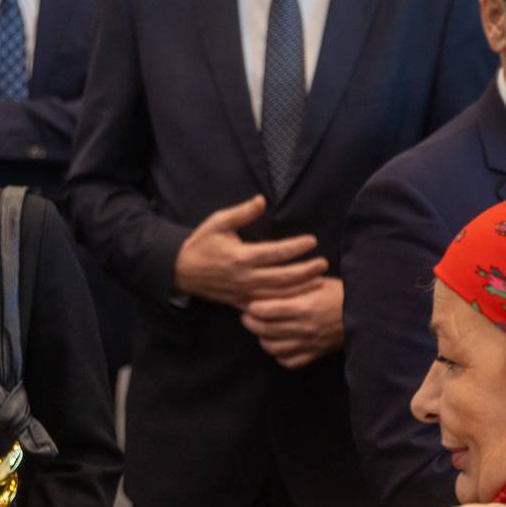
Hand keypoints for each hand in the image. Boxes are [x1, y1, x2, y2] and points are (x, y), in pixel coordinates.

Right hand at [174, 195, 325, 310]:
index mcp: (240, 256)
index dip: (296, 247)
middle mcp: (244, 277)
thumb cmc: (202, 243)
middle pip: (282, 277)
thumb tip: (262, 200)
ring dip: (300, 288)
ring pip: (278, 294)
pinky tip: (299, 298)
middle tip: (324, 263)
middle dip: (306, 271)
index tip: (312, 241)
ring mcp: (243, 293)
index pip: (275, 252)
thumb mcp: (218, 222)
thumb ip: (242, 213)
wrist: (181, 271)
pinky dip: (285, 303)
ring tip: (319, 281)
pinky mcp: (241, 303)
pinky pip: (267, 306)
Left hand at [243, 276, 344, 368]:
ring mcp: (309, 344)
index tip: (250, 303)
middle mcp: (304, 327)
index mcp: (304, 307)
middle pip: (265, 329)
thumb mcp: (317, 282)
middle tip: (247, 316)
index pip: (267, 310)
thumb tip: (269, 285)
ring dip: (262, 338)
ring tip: (261, 330)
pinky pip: (289, 361)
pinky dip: (279, 354)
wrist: (367, 314)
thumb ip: (294, 285)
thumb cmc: (341, 293)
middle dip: (251, 322)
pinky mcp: (315, 354)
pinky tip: (279, 344)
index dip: (253, 308)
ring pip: (273, 347)